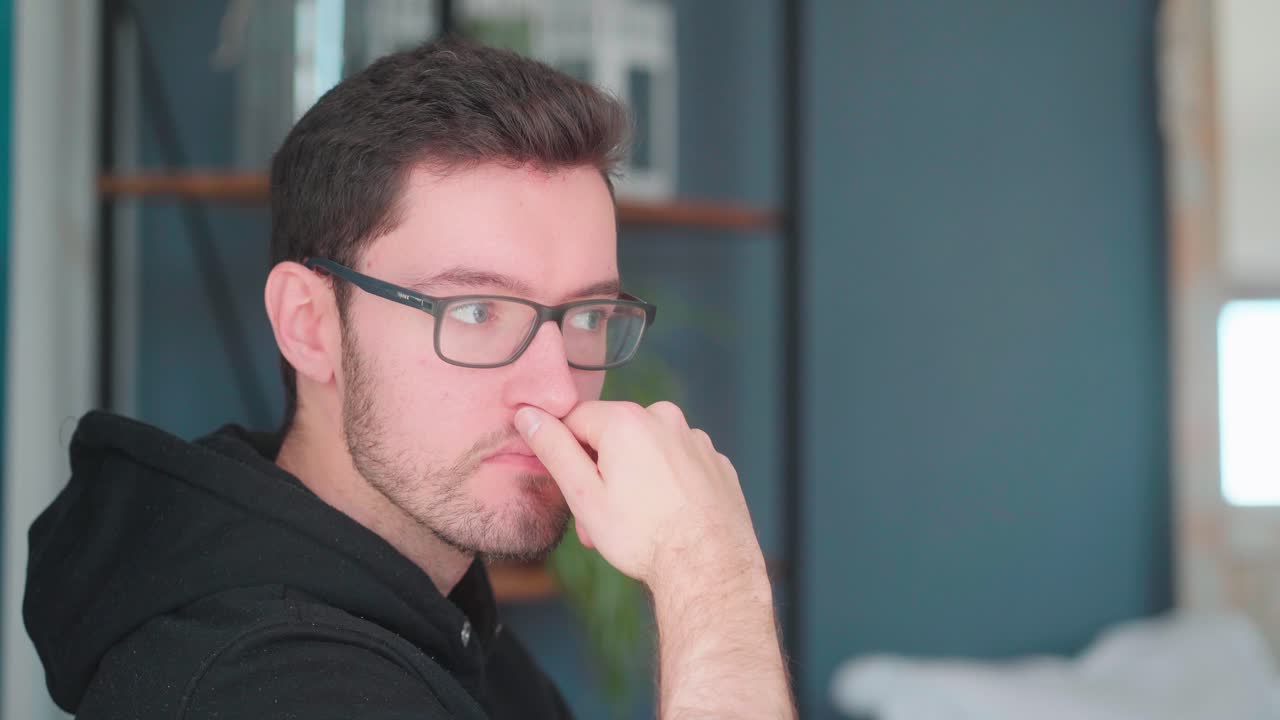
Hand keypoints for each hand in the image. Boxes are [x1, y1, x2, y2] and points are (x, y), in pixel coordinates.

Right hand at [514, 401, 763, 591]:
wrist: (709, 568)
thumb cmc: (643, 536)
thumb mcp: (583, 494)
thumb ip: (554, 449)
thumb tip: (528, 416)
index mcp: (627, 420)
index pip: (574, 419)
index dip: (565, 455)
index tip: (572, 490)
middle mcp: (665, 419)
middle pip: (613, 436)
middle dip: (599, 474)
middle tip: (596, 521)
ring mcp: (696, 440)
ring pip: (647, 451)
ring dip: (631, 481)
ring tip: (632, 527)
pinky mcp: (716, 463)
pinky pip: (677, 464)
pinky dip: (665, 484)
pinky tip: (666, 518)